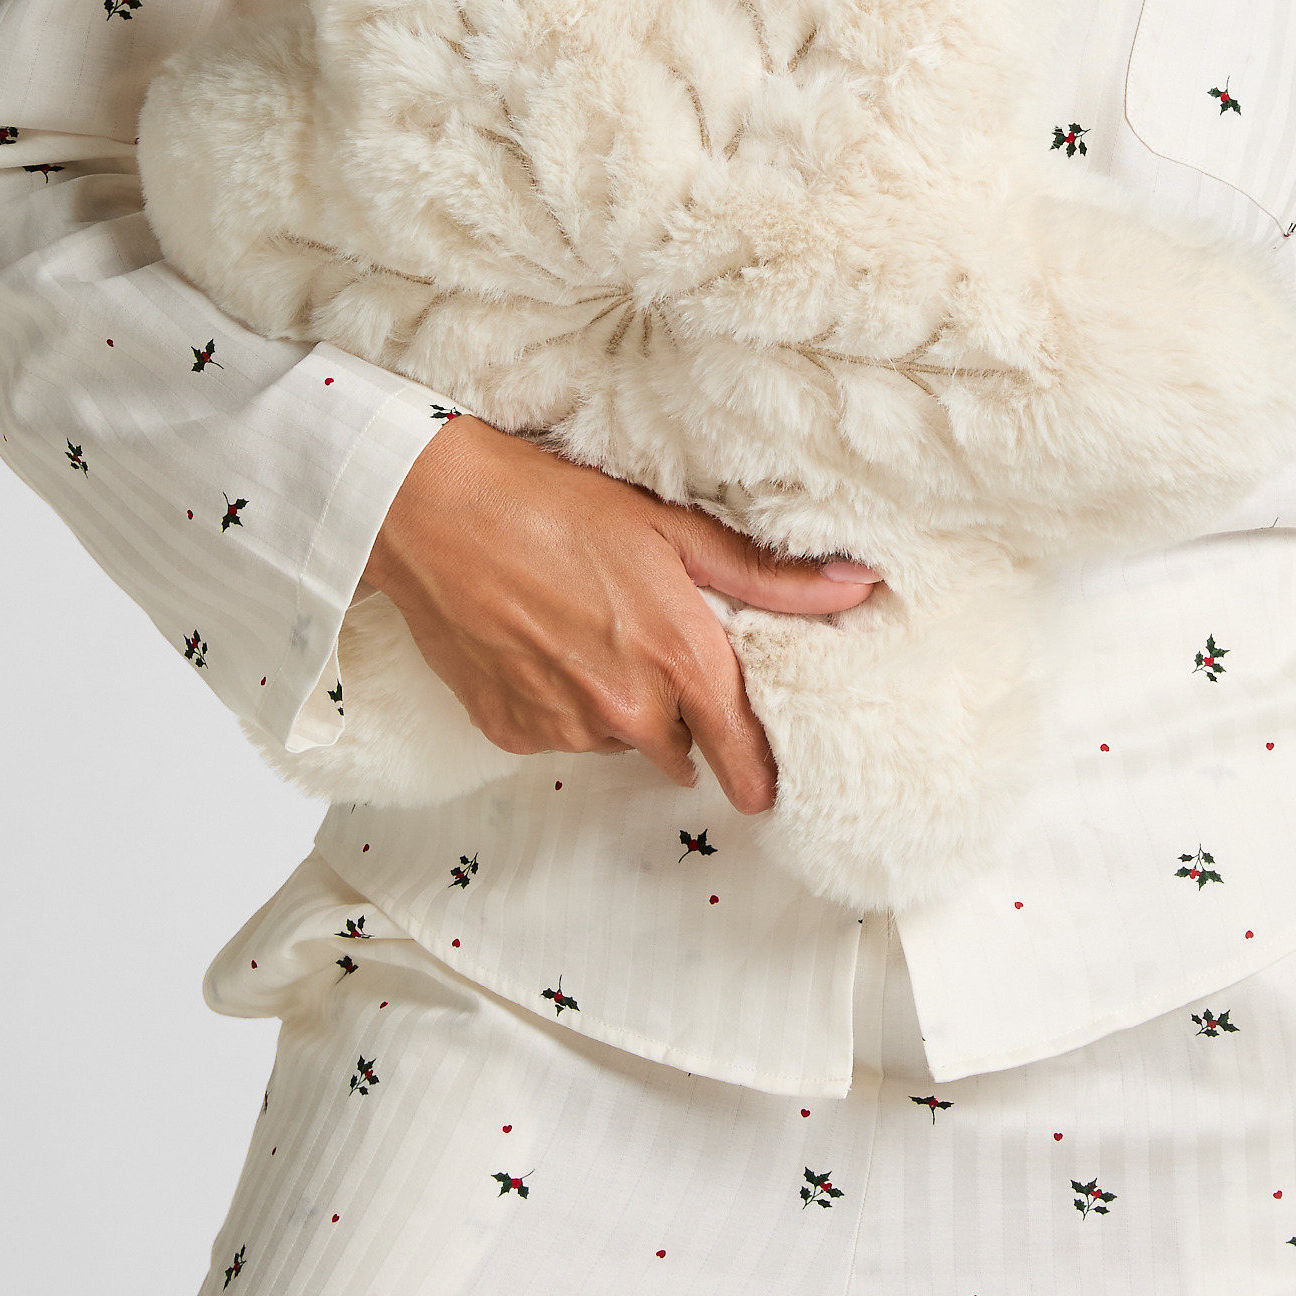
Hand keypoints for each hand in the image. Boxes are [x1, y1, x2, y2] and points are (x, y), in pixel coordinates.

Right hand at [361, 416, 877, 813]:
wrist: (435, 513)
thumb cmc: (557, 505)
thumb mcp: (672, 528)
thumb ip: (767, 576)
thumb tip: (860, 587)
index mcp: (679, 656)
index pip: (743, 750)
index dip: (759, 773)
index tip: (767, 790)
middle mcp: (626, 708)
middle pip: (678, 747)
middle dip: (675, 711)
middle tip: (645, 644)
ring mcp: (563, 727)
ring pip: (616, 738)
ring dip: (615, 703)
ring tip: (584, 628)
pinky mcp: (510, 733)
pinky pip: (558, 734)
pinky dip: (558, 703)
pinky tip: (540, 644)